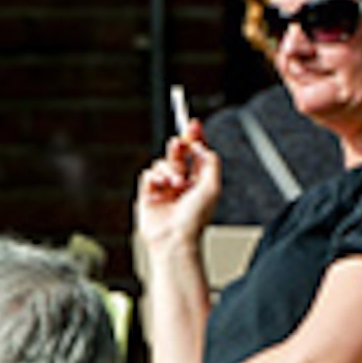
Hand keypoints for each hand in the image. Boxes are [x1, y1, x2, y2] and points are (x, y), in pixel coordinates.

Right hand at [134, 126, 220, 250]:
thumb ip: (209, 161)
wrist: (174, 238)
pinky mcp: (148, 194)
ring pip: (162, 163)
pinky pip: (149, 173)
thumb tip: (198, 145)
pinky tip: (162, 186)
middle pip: (178, 155)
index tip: (194, 125)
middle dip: (179, 146)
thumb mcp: (212, 186)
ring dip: (170, 168)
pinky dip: (156, 176)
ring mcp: (164, 189)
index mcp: (199, 183)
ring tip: (176, 182)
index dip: (195, 139)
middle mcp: (182, 185)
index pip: (196, 155)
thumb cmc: (195, 219)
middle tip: (180, 141)